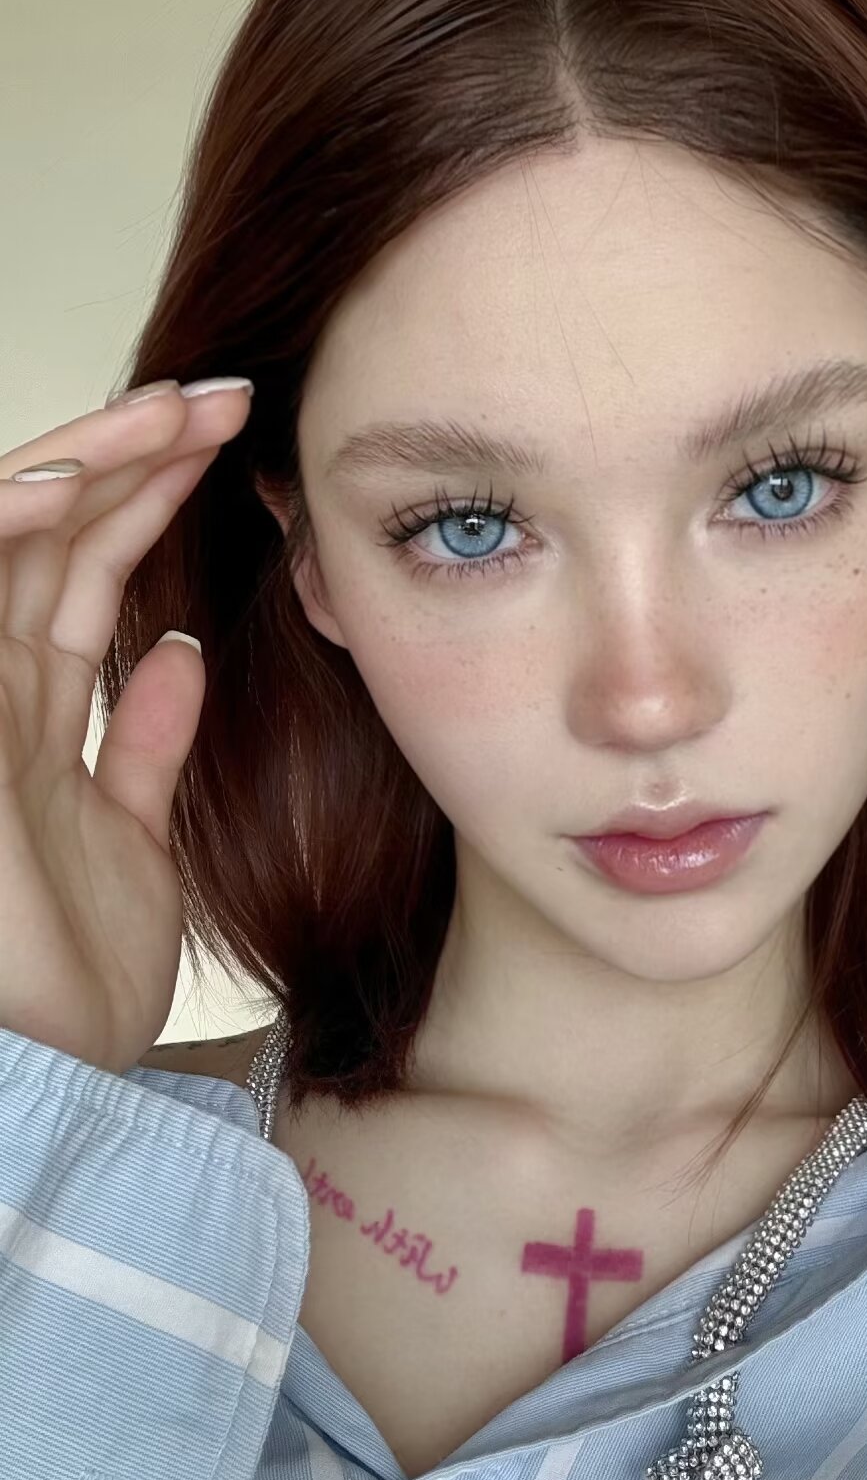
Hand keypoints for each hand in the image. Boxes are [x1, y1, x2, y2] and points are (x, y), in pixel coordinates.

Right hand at [0, 377, 252, 1072]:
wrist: (48, 1081)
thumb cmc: (75, 975)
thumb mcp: (136, 838)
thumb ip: (148, 742)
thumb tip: (186, 646)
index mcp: (35, 715)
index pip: (88, 571)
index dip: (150, 497)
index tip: (232, 441)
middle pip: (56, 540)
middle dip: (135, 460)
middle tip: (226, 398)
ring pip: (12, 550)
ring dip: (85, 472)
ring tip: (169, 413)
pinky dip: (3, 540)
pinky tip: (61, 488)